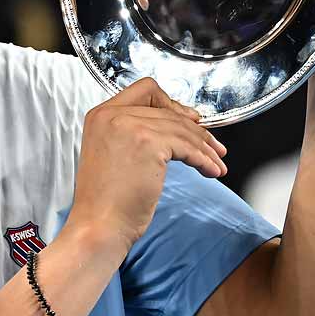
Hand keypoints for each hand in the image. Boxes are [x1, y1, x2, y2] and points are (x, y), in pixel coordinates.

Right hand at [66, 77, 227, 252]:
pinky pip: (188, 146)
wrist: (99, 225)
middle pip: (169, 111)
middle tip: (214, 147)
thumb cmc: (105, 200)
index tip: (189, 118)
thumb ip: (133, 133)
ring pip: (182, 128)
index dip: (171, 103)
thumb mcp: (112, 154)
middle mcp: (111, 115)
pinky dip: (204, 159)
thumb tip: (176, 124)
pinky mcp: (148, 142)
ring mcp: (129, 126)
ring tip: (215, 164)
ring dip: (205, 148)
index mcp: (100, 115)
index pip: (145, 90)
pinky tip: (210, 171)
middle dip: (197, 131)